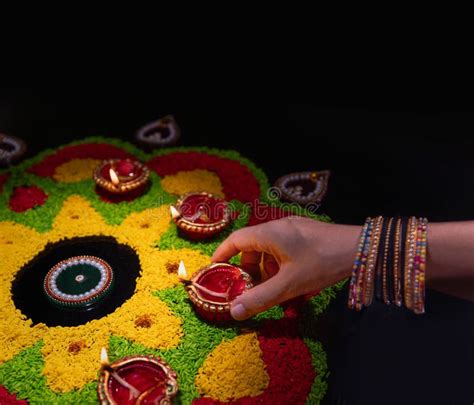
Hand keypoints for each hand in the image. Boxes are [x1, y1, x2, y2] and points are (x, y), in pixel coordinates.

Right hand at [212, 216, 360, 319]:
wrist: (362, 249)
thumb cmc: (322, 263)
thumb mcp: (289, 285)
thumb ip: (260, 298)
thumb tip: (233, 311)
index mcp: (269, 233)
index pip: (235, 240)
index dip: (222, 255)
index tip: (215, 270)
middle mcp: (279, 227)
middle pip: (253, 248)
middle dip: (251, 272)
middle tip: (254, 291)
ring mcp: (295, 230)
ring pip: (272, 252)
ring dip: (271, 274)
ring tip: (281, 294)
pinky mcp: (307, 236)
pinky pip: (287, 252)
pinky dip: (285, 270)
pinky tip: (298, 288)